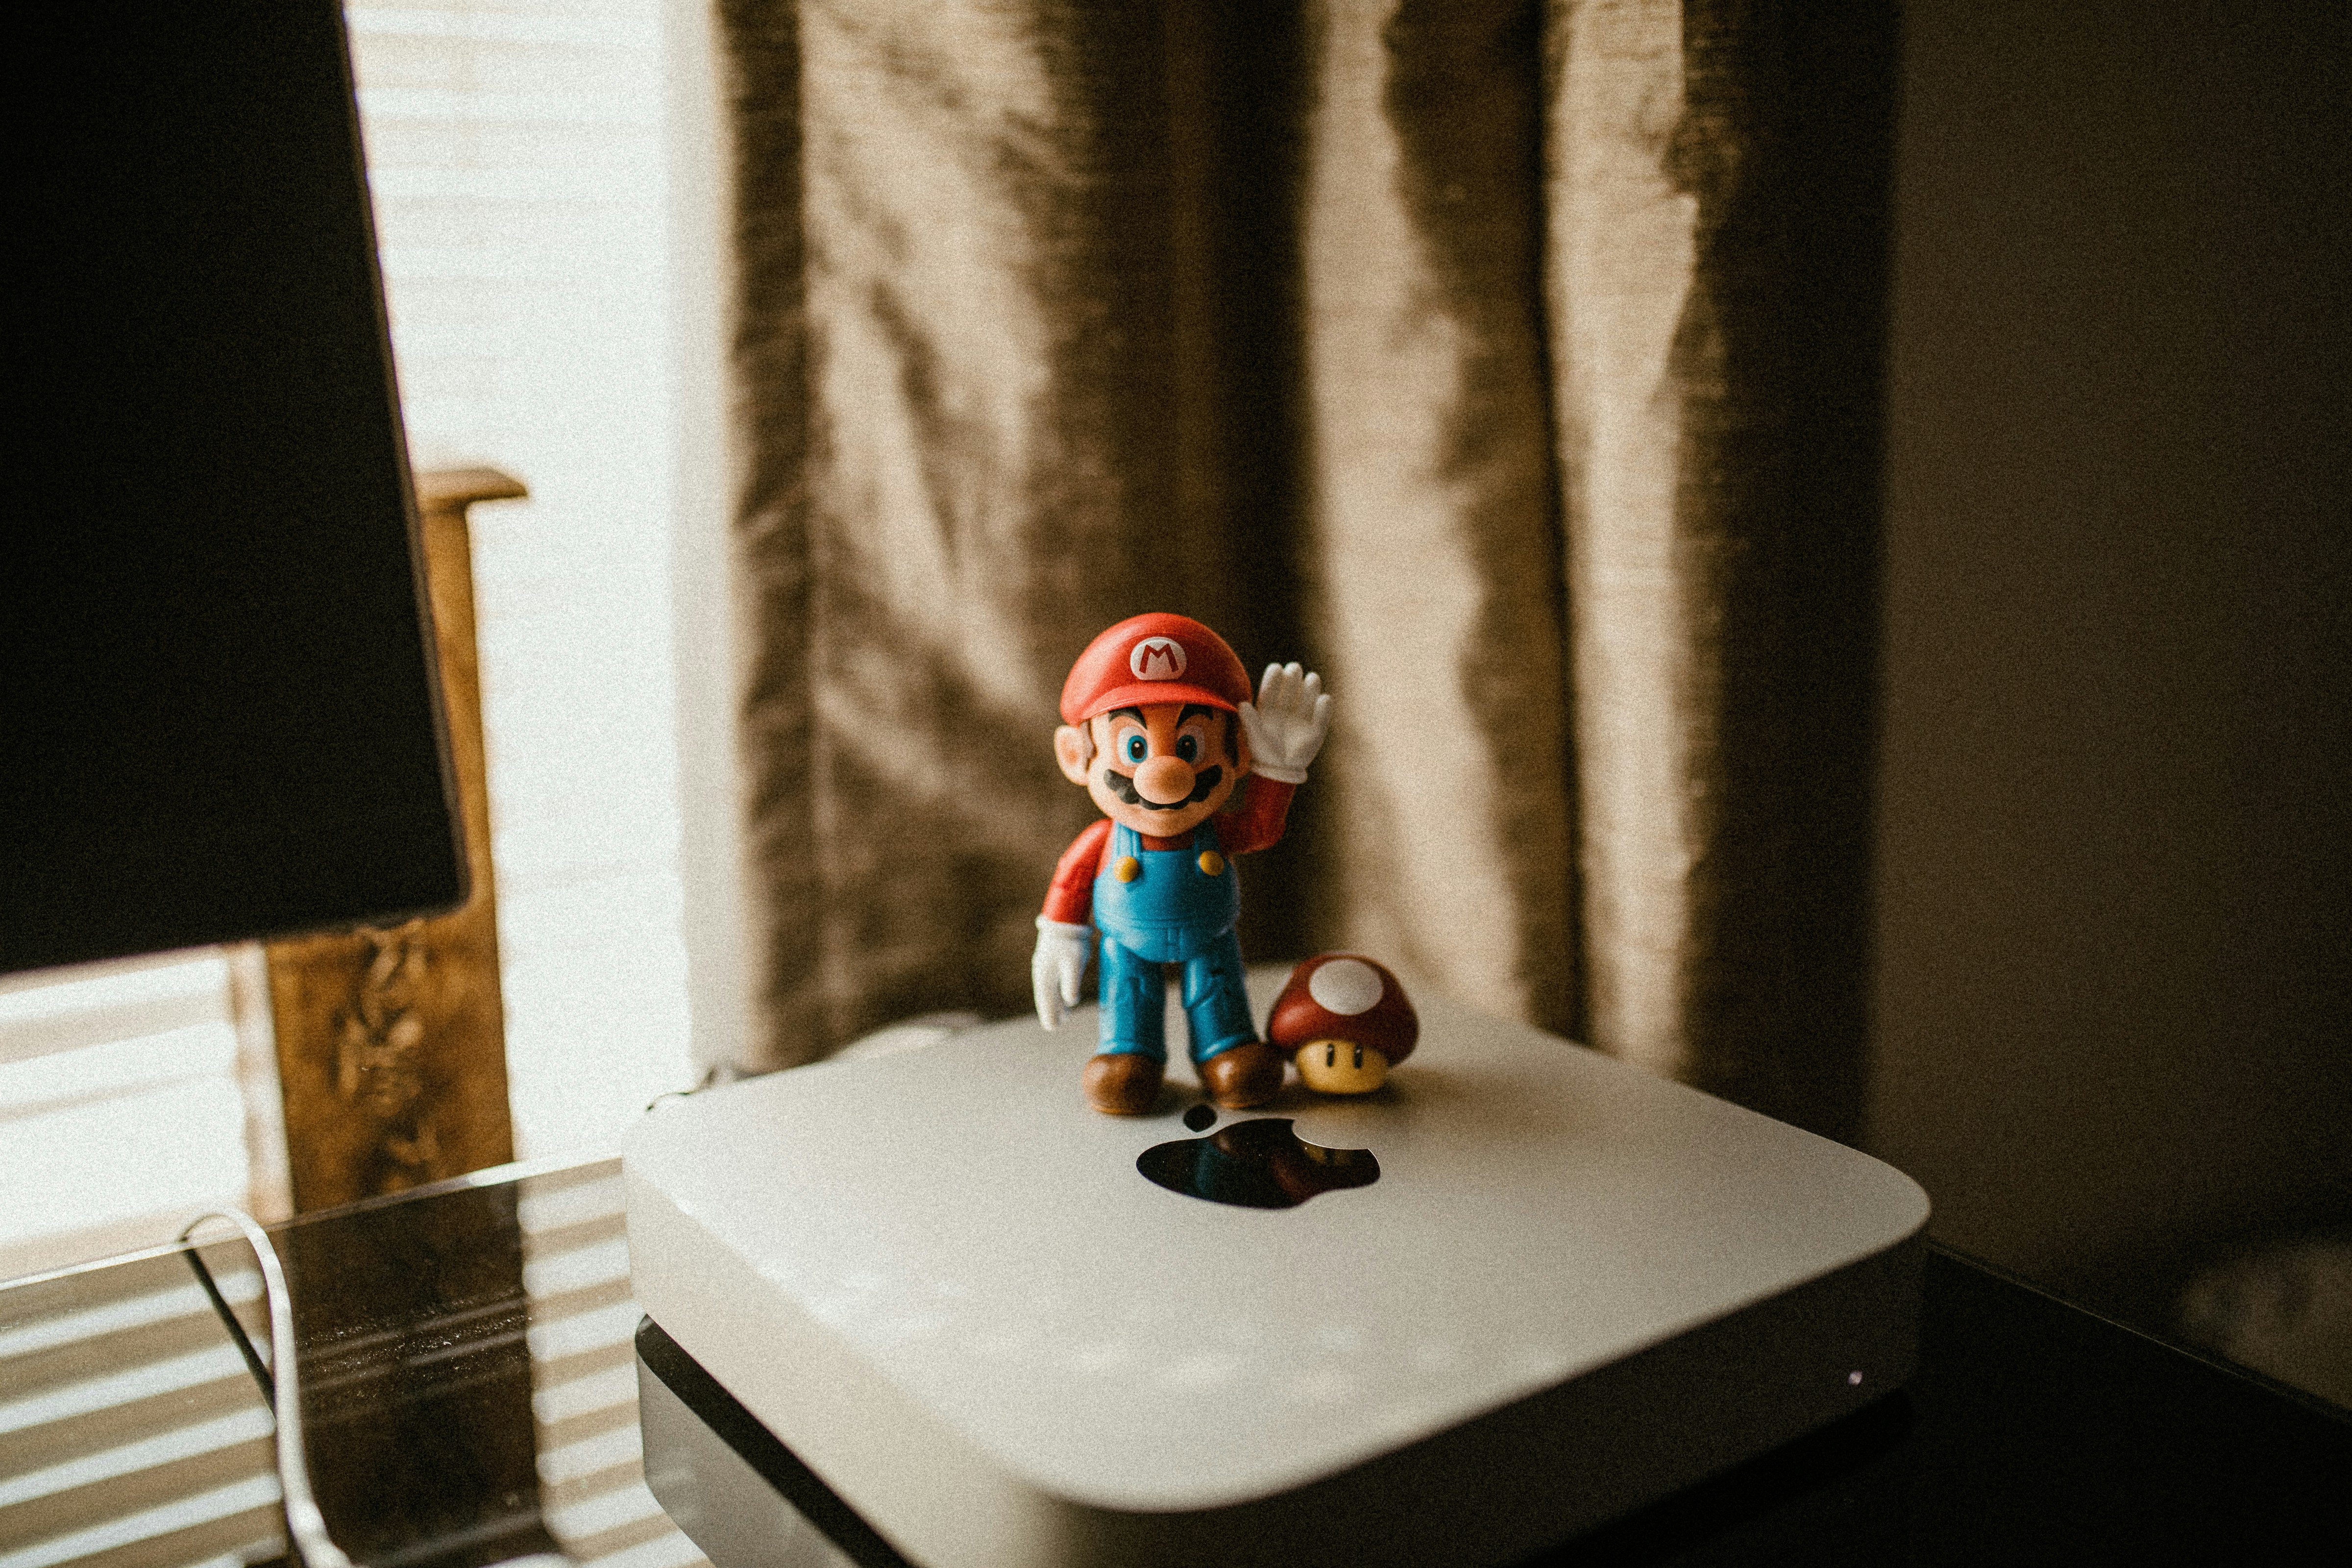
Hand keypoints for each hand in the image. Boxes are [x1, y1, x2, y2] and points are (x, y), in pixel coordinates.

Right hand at [1032, 919, 1092, 1029]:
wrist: (1064, 919)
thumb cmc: (1070, 943)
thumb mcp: (1074, 964)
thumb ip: (1071, 983)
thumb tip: (1070, 1002)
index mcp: (1045, 977)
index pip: (1045, 1001)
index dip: (1049, 1015)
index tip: (1052, 1028)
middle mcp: (1042, 973)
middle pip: (1045, 997)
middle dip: (1051, 1011)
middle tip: (1056, 1026)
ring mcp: (1044, 966)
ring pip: (1048, 990)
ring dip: (1054, 1003)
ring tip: (1063, 1016)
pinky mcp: (1050, 961)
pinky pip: (1051, 982)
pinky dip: (1056, 992)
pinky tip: (1063, 995)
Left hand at [1239, 662, 1329, 783]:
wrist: (1280, 771)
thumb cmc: (1264, 752)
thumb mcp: (1254, 738)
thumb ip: (1249, 721)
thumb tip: (1242, 704)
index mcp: (1269, 707)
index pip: (1272, 687)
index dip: (1274, 677)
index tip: (1276, 668)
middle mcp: (1286, 707)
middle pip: (1291, 686)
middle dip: (1294, 676)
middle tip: (1294, 669)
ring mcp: (1301, 716)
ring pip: (1308, 694)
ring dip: (1311, 686)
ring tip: (1311, 679)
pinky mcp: (1316, 728)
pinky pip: (1322, 713)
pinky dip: (1324, 706)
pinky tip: (1322, 699)